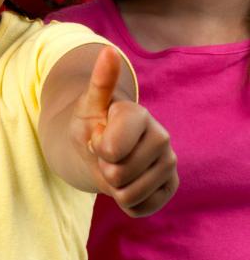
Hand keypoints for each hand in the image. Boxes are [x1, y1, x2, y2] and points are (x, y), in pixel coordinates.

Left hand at [72, 47, 177, 216]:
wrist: (100, 151)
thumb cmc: (91, 125)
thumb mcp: (88, 105)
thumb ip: (99, 82)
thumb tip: (108, 50)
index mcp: (139, 114)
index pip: (111, 149)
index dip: (97, 149)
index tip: (97, 137)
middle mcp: (161, 137)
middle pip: (118, 174)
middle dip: (103, 168)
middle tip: (105, 155)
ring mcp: (169, 163)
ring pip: (127, 193)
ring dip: (113, 187)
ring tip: (115, 167)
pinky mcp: (171, 186)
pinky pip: (138, 208)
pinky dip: (125, 201)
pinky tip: (127, 183)